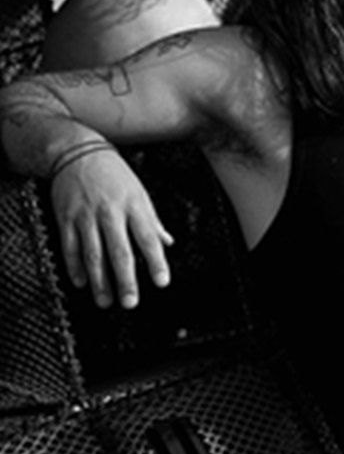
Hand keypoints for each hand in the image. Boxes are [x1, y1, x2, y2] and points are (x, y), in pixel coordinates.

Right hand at [50, 148, 173, 307]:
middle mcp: (111, 213)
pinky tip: (81, 282)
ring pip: (93, 254)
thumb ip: (152, 220)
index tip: (162, 282)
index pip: (148, 239)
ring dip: (99, 281)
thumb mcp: (140, 192)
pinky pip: (70, 247)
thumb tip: (167, 242)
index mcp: (134, 207)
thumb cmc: (113, 173)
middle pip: (120, 251)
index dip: (156, 262)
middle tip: (130, 302)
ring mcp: (86, 216)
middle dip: (126, 280)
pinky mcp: (66, 218)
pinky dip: (75, 266)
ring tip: (105, 301)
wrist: (77, 152)